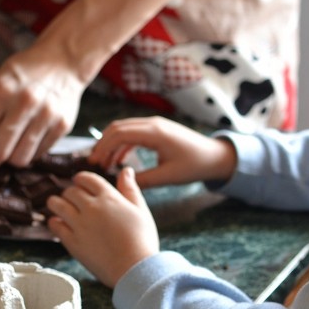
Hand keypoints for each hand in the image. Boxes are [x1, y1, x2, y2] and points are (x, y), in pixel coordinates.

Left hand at [0, 44, 84, 187]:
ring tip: (8, 145)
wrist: (63, 60)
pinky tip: (26, 138)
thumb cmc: (23, 74)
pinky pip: (37, 155)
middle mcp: (25, 104)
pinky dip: (27, 153)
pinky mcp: (62, 126)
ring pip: (19, 159)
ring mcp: (46, 116)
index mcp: (2, 91)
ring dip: (8, 160)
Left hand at [47, 167, 158, 287]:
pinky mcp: (72, 241)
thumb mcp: (140, 211)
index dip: (81, 179)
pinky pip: (54, 225)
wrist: (134, 269)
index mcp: (109, 198)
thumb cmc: (142, 241)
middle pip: (70, 191)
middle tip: (72, 199)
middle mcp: (91, 208)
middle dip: (70, 193)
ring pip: (56, 204)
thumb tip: (126, 170)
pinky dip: (54, 222)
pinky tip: (59, 223)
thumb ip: (130, 189)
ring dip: (56, 203)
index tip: (79, 183)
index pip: (87, 178)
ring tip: (58, 207)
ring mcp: (79, 224)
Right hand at [87, 117, 237, 188]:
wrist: (215, 155)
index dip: (103, 147)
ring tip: (103, 163)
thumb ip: (143, 180)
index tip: (94, 163)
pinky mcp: (157, 129)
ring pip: (123, 128)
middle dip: (102, 144)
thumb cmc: (194, 166)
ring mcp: (155, 125)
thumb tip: (120, 183)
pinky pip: (133, 133)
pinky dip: (122, 144)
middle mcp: (153, 124)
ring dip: (111, 143)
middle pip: (117, 128)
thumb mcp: (167, 177)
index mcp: (155, 133)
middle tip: (93, 163)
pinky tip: (118, 160)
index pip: (119, 134)